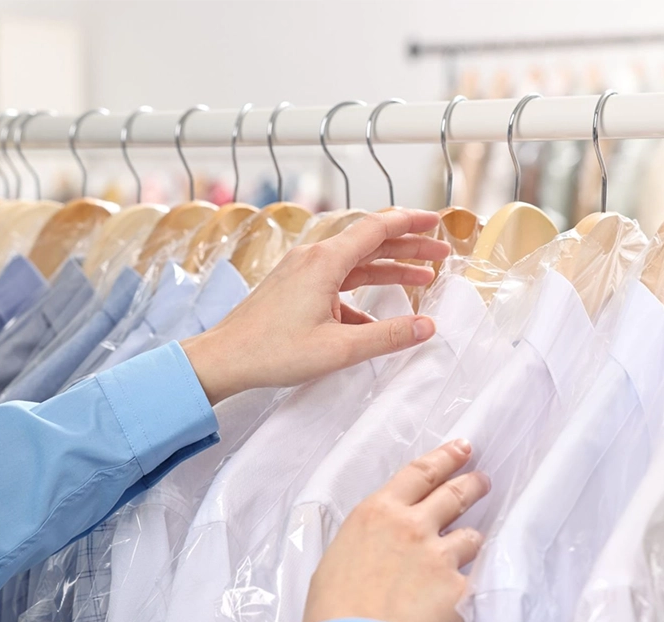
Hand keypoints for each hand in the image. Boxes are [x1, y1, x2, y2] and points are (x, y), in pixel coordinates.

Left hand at [181, 209, 448, 403]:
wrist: (223, 358)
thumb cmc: (272, 352)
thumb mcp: (338, 349)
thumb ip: (388, 337)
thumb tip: (427, 327)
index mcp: (325, 262)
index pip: (377, 227)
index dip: (411, 221)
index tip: (438, 221)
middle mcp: (313, 258)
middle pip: (370, 241)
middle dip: (408, 245)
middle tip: (440, 252)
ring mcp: (301, 272)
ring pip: (355, 262)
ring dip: (388, 269)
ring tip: (421, 279)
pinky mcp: (294, 288)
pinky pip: (338, 283)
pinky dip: (362, 295)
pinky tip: (377, 320)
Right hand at [302, 441, 487, 621]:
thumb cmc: (333, 611)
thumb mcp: (339, 556)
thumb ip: (369, 538)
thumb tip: (382, 542)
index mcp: (377, 513)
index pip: (419, 472)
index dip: (445, 457)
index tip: (462, 449)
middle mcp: (411, 525)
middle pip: (453, 493)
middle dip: (472, 483)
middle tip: (483, 480)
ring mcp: (439, 556)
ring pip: (471, 536)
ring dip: (471, 540)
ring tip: (469, 547)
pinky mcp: (459, 588)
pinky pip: (473, 578)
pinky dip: (468, 583)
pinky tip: (460, 594)